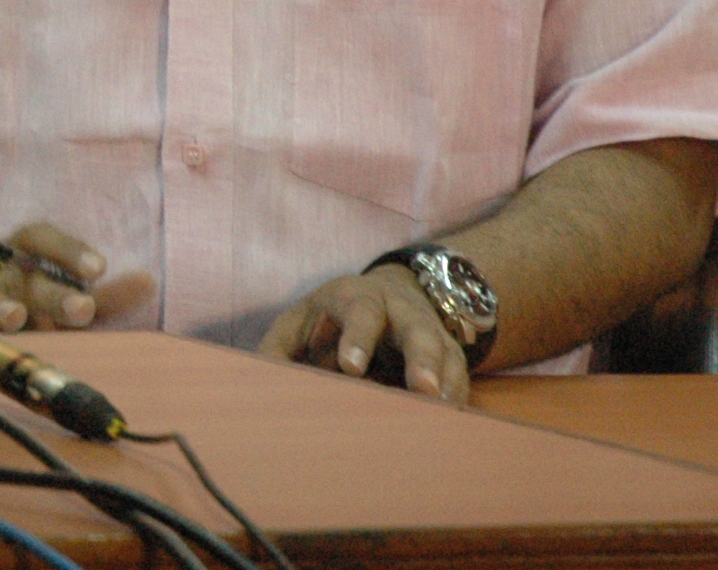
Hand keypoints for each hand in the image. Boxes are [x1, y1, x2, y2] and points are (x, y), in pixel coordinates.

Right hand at [0, 223, 117, 331]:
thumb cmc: (17, 296)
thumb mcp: (61, 295)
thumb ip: (104, 297)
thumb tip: (149, 282)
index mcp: (25, 254)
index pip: (42, 239)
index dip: (69, 250)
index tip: (99, 268)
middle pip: (27, 277)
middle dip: (54, 293)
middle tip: (81, 309)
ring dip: (1, 304)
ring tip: (15, 317)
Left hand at [259, 265, 472, 403]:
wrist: (387, 296)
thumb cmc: (331, 318)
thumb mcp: (300, 322)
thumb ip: (279, 348)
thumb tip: (256, 379)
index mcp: (357, 298)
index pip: (360, 313)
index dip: (357, 339)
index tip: (350, 368)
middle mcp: (400, 311)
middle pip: (417, 330)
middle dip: (420, 358)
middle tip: (421, 389)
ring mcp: (430, 332)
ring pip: (446, 354)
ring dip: (446, 383)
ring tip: (442, 411)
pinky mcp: (450, 356)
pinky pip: (460, 376)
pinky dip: (457, 397)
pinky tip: (452, 420)